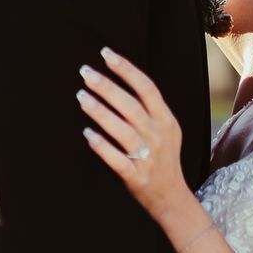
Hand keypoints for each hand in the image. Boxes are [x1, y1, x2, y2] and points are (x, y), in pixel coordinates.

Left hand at [80, 47, 187, 218]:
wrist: (172, 197)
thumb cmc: (163, 157)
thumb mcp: (165, 129)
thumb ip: (149, 108)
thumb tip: (120, 80)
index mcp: (166, 120)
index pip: (147, 88)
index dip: (126, 70)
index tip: (106, 54)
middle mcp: (159, 136)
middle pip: (132, 106)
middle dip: (108, 87)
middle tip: (86, 73)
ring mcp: (148, 157)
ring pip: (123, 131)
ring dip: (101, 113)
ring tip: (81, 98)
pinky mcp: (137, 177)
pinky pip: (118, 160)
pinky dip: (102, 147)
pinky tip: (87, 135)